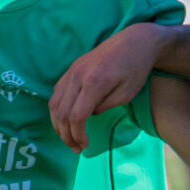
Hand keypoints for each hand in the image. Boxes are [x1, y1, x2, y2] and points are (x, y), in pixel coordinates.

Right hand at [49, 26, 162, 150]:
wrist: (134, 41)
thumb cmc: (136, 68)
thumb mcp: (126, 94)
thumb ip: (105, 107)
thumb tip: (88, 116)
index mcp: (93, 82)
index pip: (76, 117)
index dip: (77, 135)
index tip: (85, 146)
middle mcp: (77, 76)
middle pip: (61, 112)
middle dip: (66, 135)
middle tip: (76, 148)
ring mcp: (72, 70)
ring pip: (54, 103)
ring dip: (58, 124)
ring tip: (69, 138)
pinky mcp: (72, 68)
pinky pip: (57, 92)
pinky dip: (58, 110)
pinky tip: (67, 120)